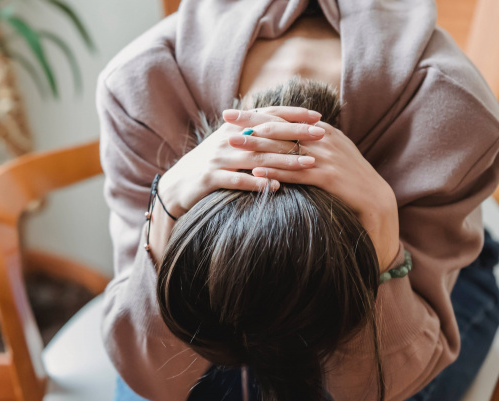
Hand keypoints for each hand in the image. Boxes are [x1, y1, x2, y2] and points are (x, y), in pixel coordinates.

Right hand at [157, 106, 323, 217]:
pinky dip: (258, 183)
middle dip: (296, 134)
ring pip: (257, 158)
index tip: (318, 117)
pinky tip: (276, 187)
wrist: (177, 185)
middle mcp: (227, 139)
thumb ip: (251, 133)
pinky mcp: (210, 178)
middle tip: (321, 136)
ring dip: (285, 161)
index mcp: (234, 127)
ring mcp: (218, 158)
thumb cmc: (210, 165)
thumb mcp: (229, 144)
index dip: (293, 115)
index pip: (268, 115)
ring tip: (308, 164)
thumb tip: (283, 124)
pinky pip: (238, 180)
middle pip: (267, 134)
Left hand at [224, 115, 399, 271]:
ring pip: (285, 149)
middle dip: (250, 124)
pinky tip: (256, 171)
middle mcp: (323, 139)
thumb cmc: (348, 176)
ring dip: (256, 146)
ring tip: (233, 144)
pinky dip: (275, 171)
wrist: (374, 198)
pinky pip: (296, 173)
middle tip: (225, 121)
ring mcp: (326, 157)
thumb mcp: (331, 151)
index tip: (232, 111)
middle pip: (280, 128)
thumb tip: (283, 133)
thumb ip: (309, 140)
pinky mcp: (328, 177)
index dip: (255, 114)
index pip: (282, 117)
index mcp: (322, 129)